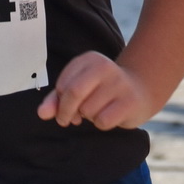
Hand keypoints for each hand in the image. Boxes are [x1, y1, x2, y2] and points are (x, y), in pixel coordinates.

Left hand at [37, 52, 151, 130]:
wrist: (141, 90)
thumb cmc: (102, 91)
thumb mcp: (80, 89)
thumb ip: (57, 99)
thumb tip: (42, 113)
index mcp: (89, 59)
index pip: (62, 84)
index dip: (59, 101)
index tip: (64, 106)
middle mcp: (104, 67)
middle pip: (73, 93)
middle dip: (65, 112)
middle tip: (67, 120)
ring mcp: (119, 83)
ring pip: (87, 110)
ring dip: (87, 117)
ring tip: (98, 110)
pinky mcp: (129, 101)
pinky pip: (102, 121)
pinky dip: (101, 124)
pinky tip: (110, 115)